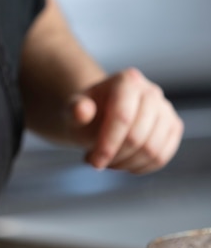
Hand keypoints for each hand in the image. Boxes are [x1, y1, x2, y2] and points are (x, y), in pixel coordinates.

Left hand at [67, 68, 183, 173]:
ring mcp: (166, 109)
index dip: (107, 145)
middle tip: (96, 162)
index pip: (122, 117)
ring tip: (108, 162)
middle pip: (137, 136)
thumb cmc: (87, 116)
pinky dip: (141, 168)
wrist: (100, 117)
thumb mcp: (73, 112)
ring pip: (152, 150)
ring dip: (126, 164)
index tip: (93, 162)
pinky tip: (124, 165)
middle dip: (115, 156)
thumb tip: (81, 110)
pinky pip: (162, 157)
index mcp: (126, 80)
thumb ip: (75, 110)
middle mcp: (151, 91)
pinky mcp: (173, 127)